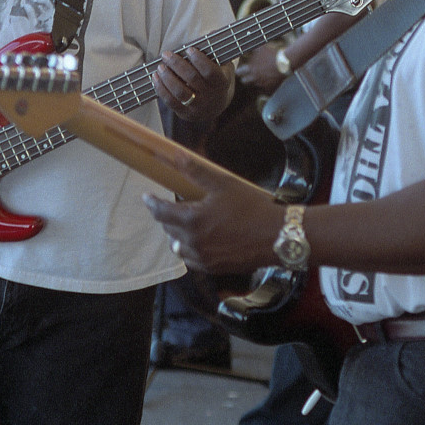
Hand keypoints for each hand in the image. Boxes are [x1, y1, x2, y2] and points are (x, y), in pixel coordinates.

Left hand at [142, 155, 282, 274]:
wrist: (277, 236)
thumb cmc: (252, 208)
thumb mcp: (223, 184)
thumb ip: (196, 171)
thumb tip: (175, 156)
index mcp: (192, 221)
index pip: (161, 213)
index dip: (151, 203)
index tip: (147, 197)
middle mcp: (193, 243)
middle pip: (168, 230)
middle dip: (166, 217)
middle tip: (173, 205)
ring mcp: (203, 259)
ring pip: (178, 247)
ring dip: (177, 235)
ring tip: (186, 224)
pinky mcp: (214, 268)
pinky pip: (192, 260)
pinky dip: (190, 250)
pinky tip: (200, 241)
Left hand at [152, 47, 233, 123]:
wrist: (216, 104)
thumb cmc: (216, 78)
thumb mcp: (222, 65)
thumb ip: (216, 51)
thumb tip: (212, 32)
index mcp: (221, 83)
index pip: (210, 71)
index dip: (199, 60)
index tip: (189, 49)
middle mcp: (210, 96)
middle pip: (192, 79)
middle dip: (177, 65)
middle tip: (166, 54)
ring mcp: (198, 107)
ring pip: (180, 92)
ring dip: (167, 78)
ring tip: (160, 66)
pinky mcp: (185, 113)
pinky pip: (170, 102)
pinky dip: (161, 89)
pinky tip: (155, 78)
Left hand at [236, 43, 283, 93]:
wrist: (285, 63)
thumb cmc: (272, 55)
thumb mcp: (260, 48)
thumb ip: (250, 49)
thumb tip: (244, 47)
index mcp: (250, 69)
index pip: (238, 73)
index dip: (239, 71)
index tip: (240, 70)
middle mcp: (254, 78)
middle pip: (244, 81)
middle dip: (246, 78)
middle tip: (250, 74)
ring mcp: (262, 85)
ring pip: (255, 85)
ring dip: (256, 81)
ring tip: (262, 75)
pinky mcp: (269, 89)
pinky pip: (264, 90)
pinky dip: (265, 86)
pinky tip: (268, 80)